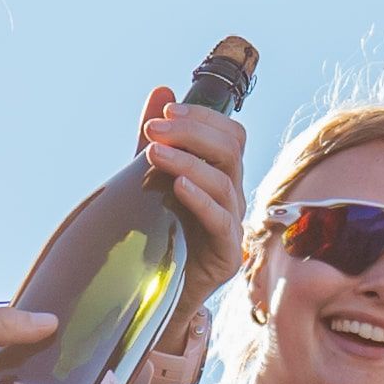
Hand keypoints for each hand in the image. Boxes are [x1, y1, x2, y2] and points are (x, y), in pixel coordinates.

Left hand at [135, 87, 245, 256]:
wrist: (153, 294)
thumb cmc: (158, 234)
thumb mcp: (151, 180)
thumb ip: (158, 140)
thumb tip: (161, 90)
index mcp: (220, 176)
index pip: (230, 135)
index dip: (202, 118)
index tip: (165, 111)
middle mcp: (232, 197)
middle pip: (230, 152)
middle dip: (191, 133)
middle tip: (154, 129)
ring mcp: (232, 226)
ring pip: (223, 182)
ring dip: (187, 161)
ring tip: (153, 154)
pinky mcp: (226, 255)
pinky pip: (221, 221)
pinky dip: (200, 199)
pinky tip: (178, 186)